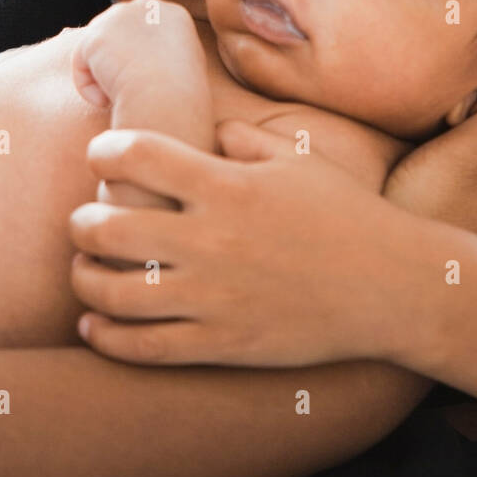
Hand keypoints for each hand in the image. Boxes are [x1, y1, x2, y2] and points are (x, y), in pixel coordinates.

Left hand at [68, 123, 420, 366]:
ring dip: (83, 278)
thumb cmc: (348, 215)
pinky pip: (145, 346)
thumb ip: (247, 139)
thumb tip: (211, 129)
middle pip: (109, 226)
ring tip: (83, 270)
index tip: (101, 154)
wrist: (393, 287)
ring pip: (115, 292)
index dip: (105, 149)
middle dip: (83, 221)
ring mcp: (215, 297)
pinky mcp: (223, 344)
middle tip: (84, 219)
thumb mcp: (299, 161)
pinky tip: (94, 323)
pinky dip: (106, 336)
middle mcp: (213, 239)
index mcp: (229, 185)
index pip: (139, 154)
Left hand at [69, 0, 198, 112]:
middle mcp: (145, 7)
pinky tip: (106, 102)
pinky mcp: (95, 36)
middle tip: (128, 93)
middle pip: (115, 34)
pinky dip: (89, 89)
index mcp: (172, 14)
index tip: (144, 86)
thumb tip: (150, 65)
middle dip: (116, 64)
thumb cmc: (183, 98)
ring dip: (105, 77)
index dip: (138, 60)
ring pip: (97, 50)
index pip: (142, 30)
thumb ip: (167, 57)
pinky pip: (81, 64)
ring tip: (120, 99)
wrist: (167, 99)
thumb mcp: (185, 70)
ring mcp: (118, 17)